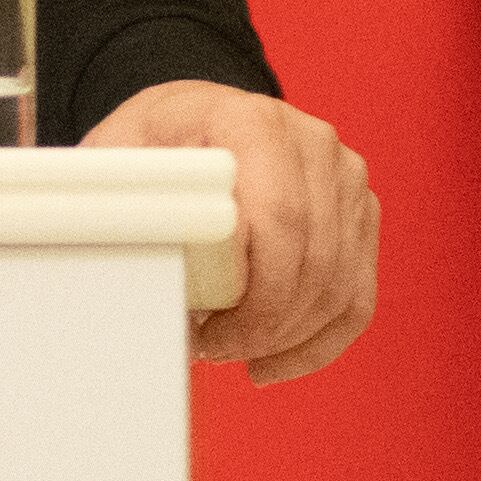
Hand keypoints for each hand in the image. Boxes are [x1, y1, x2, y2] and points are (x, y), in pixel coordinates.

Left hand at [81, 78, 375, 384]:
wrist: (198, 119)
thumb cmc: (158, 144)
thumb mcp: (121, 156)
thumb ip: (125, 198)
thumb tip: (136, 254)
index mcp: (254, 122)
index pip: (279, 220)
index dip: (251, 295)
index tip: (204, 333)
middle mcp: (313, 144)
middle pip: (313, 261)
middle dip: (265, 326)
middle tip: (212, 350)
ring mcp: (346, 178)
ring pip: (338, 286)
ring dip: (287, 339)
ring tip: (232, 352)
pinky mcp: (359, 214)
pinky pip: (356, 297)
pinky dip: (317, 342)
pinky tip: (272, 362)